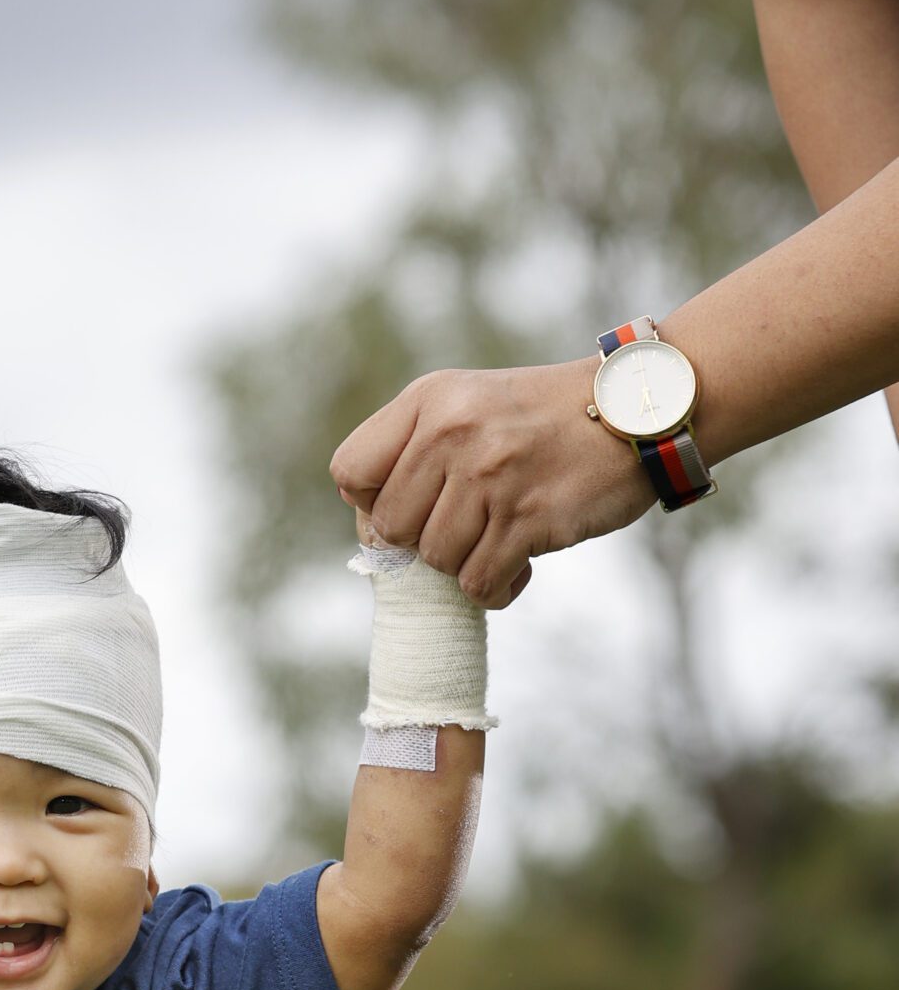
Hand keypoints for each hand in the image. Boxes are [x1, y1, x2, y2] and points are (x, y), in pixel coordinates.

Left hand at [331, 358, 656, 604]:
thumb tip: (368, 526)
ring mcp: (491, 476)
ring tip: (502, 535)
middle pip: (390, 530)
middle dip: (423, 541)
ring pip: (436, 562)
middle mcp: (453, 432)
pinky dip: (497, 588)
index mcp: (431, 401)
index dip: (371, 503)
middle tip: (468, 525)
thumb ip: (412, 450)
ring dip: (467, 563)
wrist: (638, 408)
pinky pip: (479, 585)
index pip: (351, 471)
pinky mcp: (528, 518)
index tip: (412, 505)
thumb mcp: (469, 404)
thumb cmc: (544, 419)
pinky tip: (521, 563)